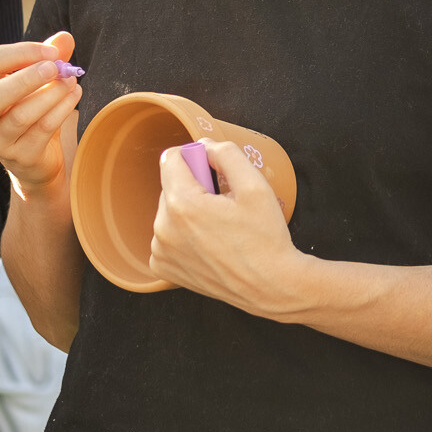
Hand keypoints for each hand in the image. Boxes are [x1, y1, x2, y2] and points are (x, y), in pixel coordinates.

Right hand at [0, 34, 83, 199]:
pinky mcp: (20, 156)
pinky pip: (42, 130)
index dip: (21, 52)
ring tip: (70, 81)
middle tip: (55, 67)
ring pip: (21, 116)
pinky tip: (74, 96)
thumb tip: (65, 38)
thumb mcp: (35, 81)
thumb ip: (47, 58)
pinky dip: (61, 109)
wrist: (35, 158)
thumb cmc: (29, 109)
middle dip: (26, 78)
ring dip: (51, 94)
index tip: (51, 51)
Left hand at [148, 138, 307, 316]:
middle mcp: (163, 228)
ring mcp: (161, 251)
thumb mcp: (255, 186)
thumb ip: (227, 154)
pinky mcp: (164, 268)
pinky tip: (208, 244)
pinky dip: (183, 236)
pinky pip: (167, 237)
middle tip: (225, 205)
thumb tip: (205, 145)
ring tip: (219, 228)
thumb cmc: (265, 238)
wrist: (270, 286)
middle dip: (195, 187)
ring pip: (169, 212)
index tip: (215, 173)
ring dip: (189, 212)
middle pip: (171, 186)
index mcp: (182, 204)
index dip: (196, 158)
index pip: (171, 158)